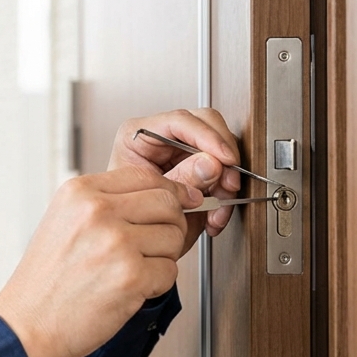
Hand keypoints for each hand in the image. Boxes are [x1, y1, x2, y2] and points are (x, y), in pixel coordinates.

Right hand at [0, 166, 201, 356]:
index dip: (168, 192)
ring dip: (163, 257)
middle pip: (167, 202)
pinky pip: (170, 270)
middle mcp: (96, 211)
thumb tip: (173, 195)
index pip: (145, 176)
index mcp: (79, 191)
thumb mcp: (67, 221)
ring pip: (173, 237)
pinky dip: (157, 283)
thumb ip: (111, 203)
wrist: (27, 324)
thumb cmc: (47, 280)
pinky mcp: (130, 276)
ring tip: (130, 269)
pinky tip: (128, 288)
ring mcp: (115, 243)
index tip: (176, 204)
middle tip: (154, 244)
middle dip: (171, 225)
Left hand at [109, 109, 242, 249]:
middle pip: (207, 125)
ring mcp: (180, 150)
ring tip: (217, 209)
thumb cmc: (128, 216)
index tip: (226, 158)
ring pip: (220, 149)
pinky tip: (214, 215)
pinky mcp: (196, 167)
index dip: (209, 137)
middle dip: (224, 156)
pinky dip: (224, 194)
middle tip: (228, 184)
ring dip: (226, 180)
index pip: (180, 121)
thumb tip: (213, 164)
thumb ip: (182, 179)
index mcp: (138, 136)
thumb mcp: (152, 198)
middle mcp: (161, 137)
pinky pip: (223, 171)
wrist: (131, 235)